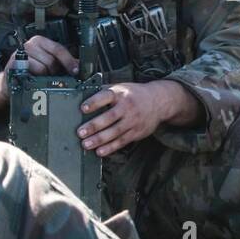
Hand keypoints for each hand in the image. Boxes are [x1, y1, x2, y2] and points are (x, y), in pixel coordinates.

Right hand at [0, 36, 78, 112]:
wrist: (11, 80)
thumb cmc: (30, 70)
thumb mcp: (47, 63)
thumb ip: (62, 62)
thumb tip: (78, 65)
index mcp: (40, 41)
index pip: (58, 49)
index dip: (69, 61)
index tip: (75, 70)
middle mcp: (30, 44)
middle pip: (52, 60)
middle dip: (54, 71)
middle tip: (51, 76)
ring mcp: (21, 53)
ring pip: (43, 67)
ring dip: (44, 76)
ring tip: (40, 77)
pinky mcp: (14, 64)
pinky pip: (32, 73)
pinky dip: (34, 78)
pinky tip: (33, 79)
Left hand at [77, 80, 197, 156]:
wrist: (158, 101)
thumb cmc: (134, 94)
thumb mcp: (121, 88)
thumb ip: (105, 92)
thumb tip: (84, 94)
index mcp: (121, 93)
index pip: (106, 96)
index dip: (94, 102)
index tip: (83, 108)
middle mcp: (127, 107)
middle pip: (109, 117)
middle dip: (94, 126)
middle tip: (80, 132)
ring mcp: (133, 121)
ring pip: (114, 132)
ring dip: (99, 139)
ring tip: (86, 144)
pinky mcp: (136, 132)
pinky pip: (121, 141)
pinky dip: (110, 147)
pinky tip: (100, 151)